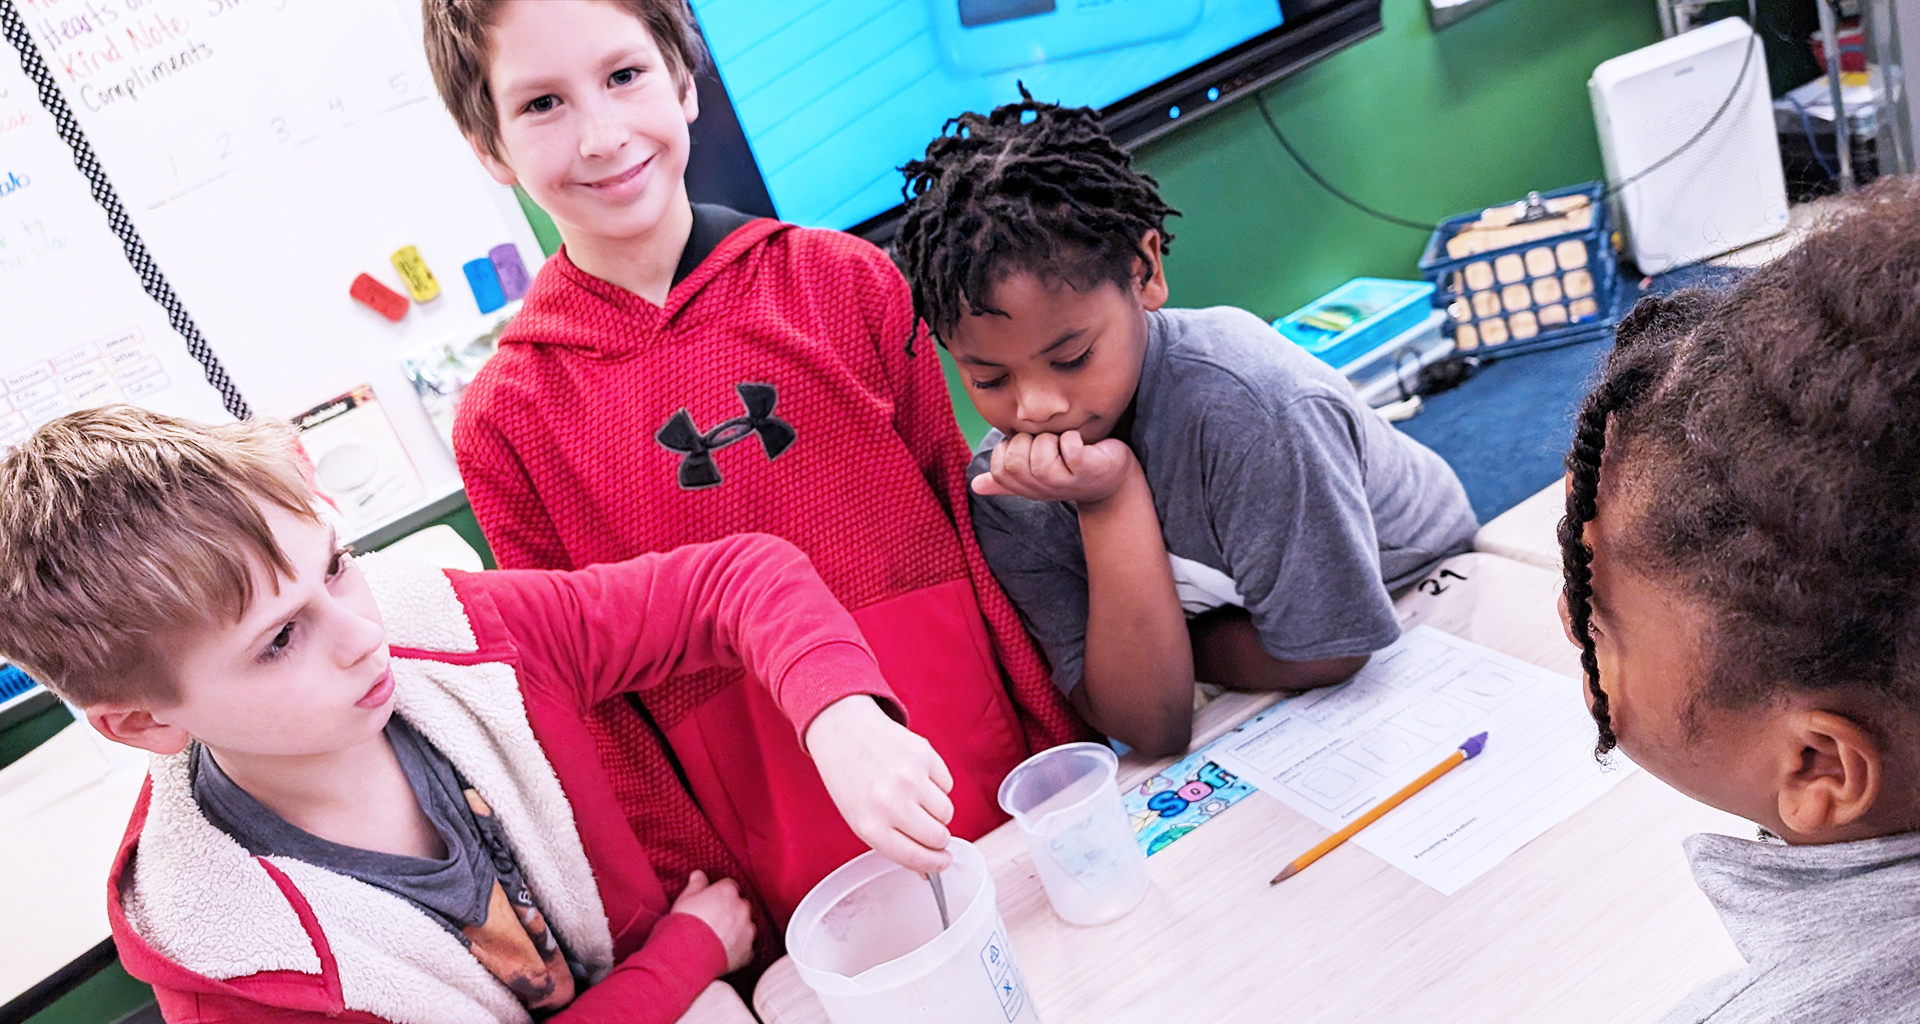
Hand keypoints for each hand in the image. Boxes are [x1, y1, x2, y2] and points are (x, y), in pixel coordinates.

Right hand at [669, 870, 754, 972]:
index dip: (719, 894)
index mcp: (727, 891)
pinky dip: (737, 948)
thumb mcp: (685, 899)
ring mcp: (747, 930)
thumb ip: (696, 884)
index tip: (711, 901)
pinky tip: (722, 952)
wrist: (688, 955)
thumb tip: (698, 875)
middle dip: (730, 911)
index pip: (729, 886)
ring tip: (717, 938)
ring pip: (745, 925)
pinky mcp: (747, 951)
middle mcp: (742, 908)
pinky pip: (745, 947)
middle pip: (740, 905)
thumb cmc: (684, 925)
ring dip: (736, 929)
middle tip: (713, 920)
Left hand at [805, 696, 955, 873]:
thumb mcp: (860, 819)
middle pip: (938, 837)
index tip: (943, 861)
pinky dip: (937, 785)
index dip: (935, 864)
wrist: (844, 732)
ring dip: (937, 810)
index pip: (916, 857)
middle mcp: (891, 803)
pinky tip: (916, 776)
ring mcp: (910, 777)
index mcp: (870, 826)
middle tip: (929, 828)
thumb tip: (928, 869)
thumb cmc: (850, 779)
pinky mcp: (924, 755)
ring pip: (947, 812)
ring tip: (915, 797)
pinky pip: (947, 785)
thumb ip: (894, 845)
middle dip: (938, 838)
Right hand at [971, 430, 1136, 506]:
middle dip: (1030, 440)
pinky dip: (1073, 438)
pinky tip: (1081, 442)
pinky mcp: (1087, 469)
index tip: (1029, 446)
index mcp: (1026, 486)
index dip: (1009, 448)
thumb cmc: (1071, 471)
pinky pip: (1070, 447)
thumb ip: (1005, 479)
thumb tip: (975, 485)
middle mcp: (1043, 488)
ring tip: (1065, 444)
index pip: (999, 467)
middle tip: (1049, 443)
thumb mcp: (1036, 474)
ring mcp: (1065, 481)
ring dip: (1052, 439)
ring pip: (1041, 453)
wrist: (1111, 481)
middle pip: (1016, 460)